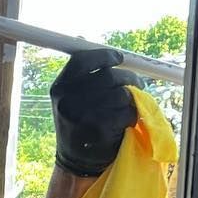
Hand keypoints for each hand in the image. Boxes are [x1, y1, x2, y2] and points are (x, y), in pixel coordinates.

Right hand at [50, 48, 142, 176]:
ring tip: (130, 104)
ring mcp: (81, 117)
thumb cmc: (79, 122)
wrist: (76, 160)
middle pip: (107, 76)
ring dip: (131, 99)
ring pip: (120, 95)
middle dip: (128, 78)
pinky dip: (131, 116)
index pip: (83, 61)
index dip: (105, 56)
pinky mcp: (97, 131)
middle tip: (137, 83)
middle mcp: (66, 101)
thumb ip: (80, 73)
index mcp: (59, 88)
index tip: (118, 58)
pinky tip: (124, 121)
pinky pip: (126, 113)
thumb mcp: (71, 97)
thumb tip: (81, 38)